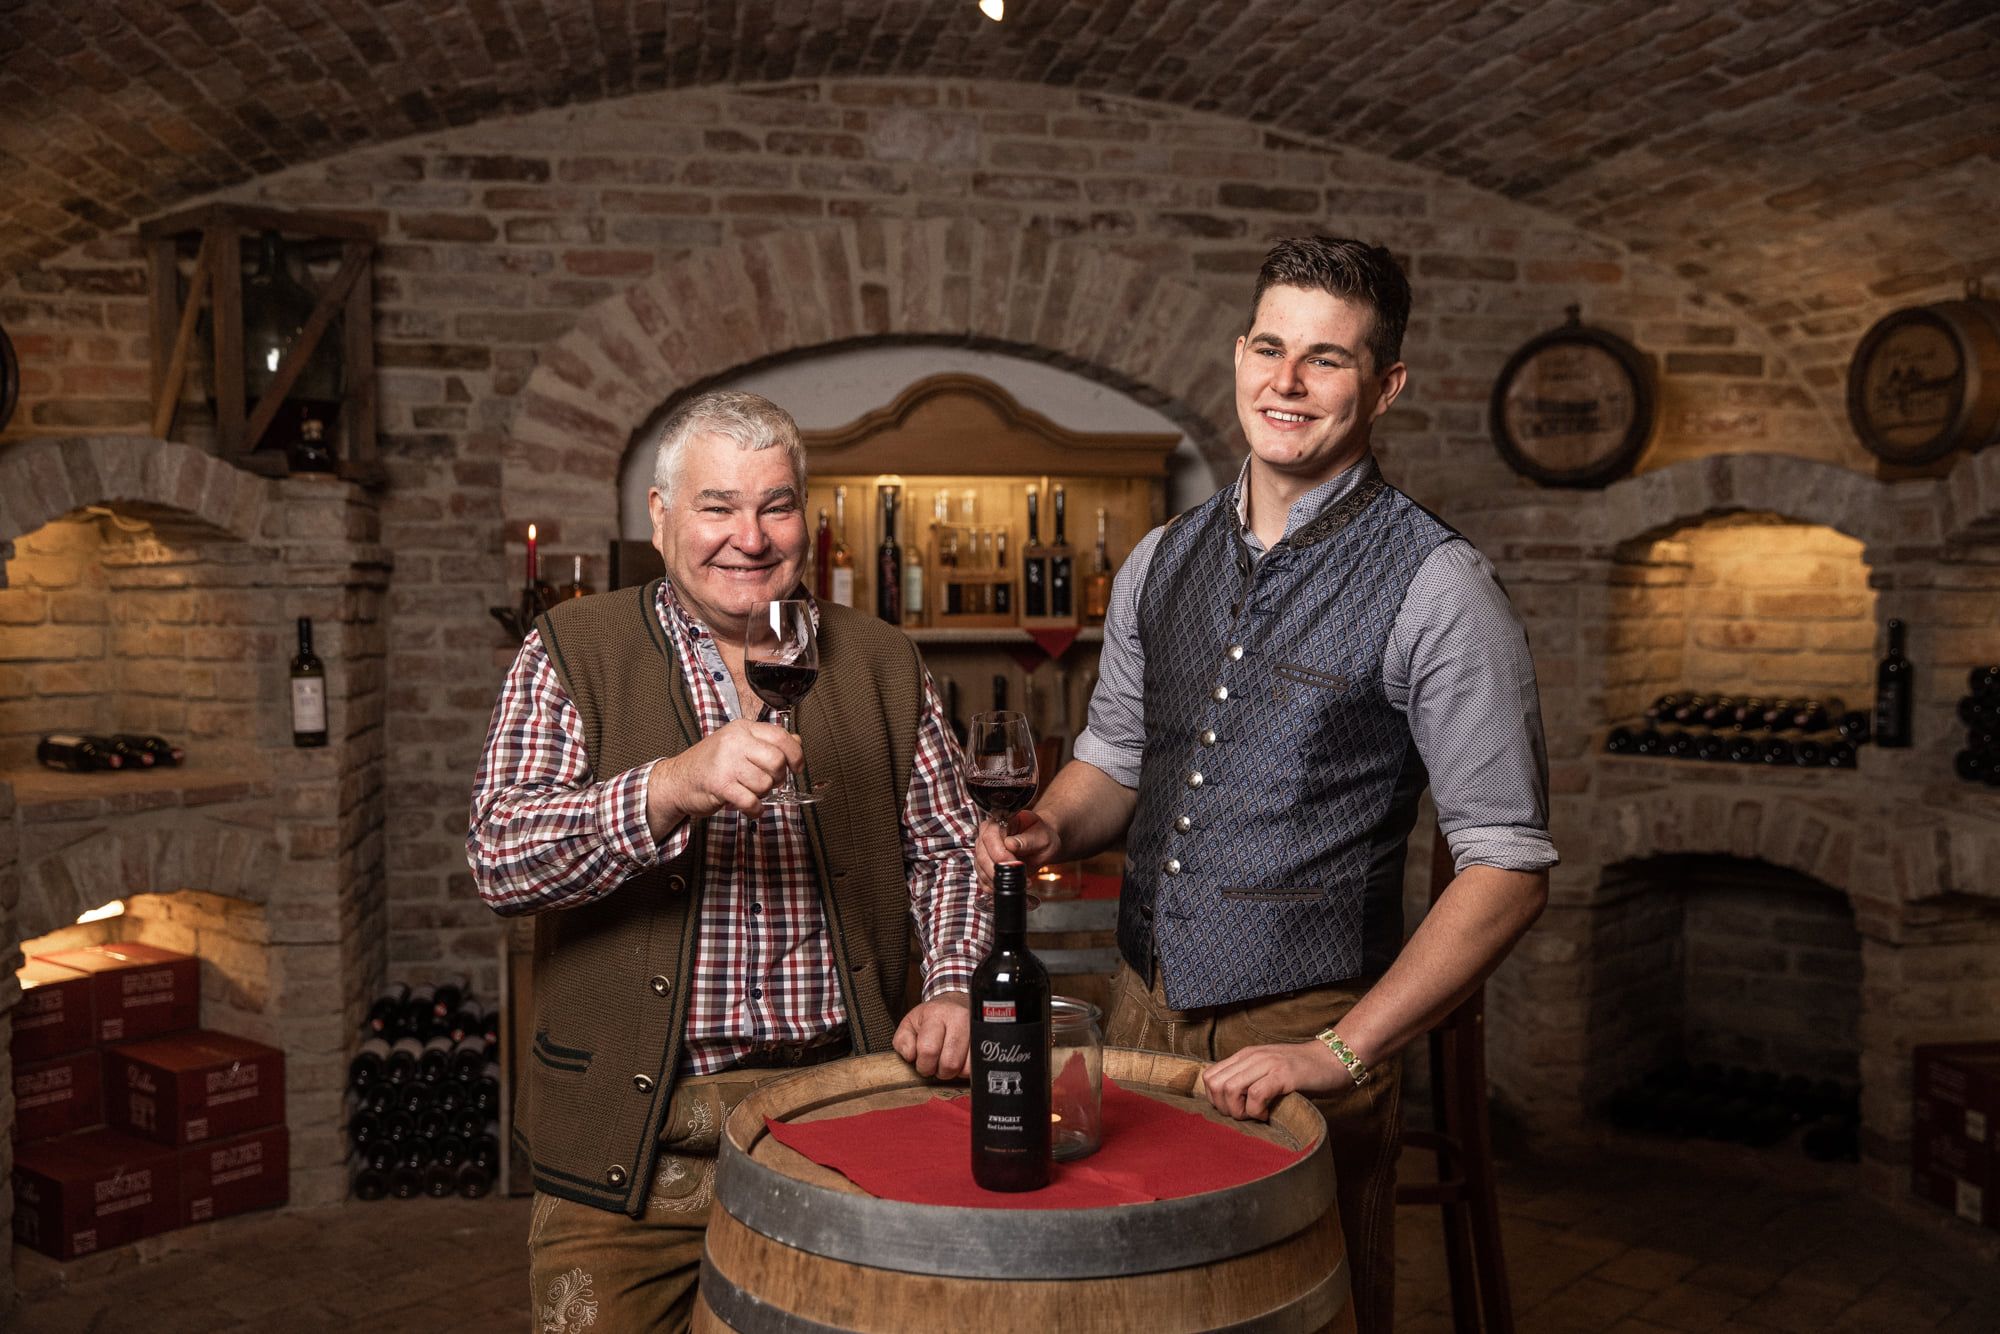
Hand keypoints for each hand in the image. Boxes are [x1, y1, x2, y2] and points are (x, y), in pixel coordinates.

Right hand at [647, 718, 801, 829]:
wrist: (676, 780)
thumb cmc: (709, 764)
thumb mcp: (739, 745)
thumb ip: (767, 743)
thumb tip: (797, 742)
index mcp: (742, 729)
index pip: (781, 736)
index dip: (796, 754)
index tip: (797, 767)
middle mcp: (735, 742)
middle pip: (777, 761)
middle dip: (778, 777)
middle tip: (766, 781)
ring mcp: (726, 762)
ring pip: (765, 783)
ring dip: (761, 794)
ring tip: (747, 790)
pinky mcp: (720, 784)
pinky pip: (751, 801)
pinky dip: (755, 809)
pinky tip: (750, 807)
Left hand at [893, 993, 971, 1079]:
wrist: (953, 1004)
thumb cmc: (929, 1019)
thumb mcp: (909, 1025)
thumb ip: (902, 1042)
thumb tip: (911, 1056)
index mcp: (936, 1015)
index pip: (929, 1050)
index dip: (924, 1065)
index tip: (923, 1063)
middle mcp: (959, 1019)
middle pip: (950, 1062)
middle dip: (940, 1070)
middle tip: (936, 1063)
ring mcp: (976, 1029)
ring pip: (966, 1067)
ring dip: (955, 1071)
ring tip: (948, 1060)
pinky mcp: (986, 1039)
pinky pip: (977, 1067)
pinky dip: (966, 1070)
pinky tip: (959, 1060)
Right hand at [973, 808, 1059, 892]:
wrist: (1042, 845)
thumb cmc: (1042, 836)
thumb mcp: (1041, 836)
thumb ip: (1027, 840)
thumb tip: (1011, 844)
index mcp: (999, 822)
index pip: (989, 837)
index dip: (1001, 854)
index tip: (1016, 864)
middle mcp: (986, 836)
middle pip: (982, 855)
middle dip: (999, 870)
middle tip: (1019, 876)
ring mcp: (984, 852)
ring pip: (981, 869)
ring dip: (998, 880)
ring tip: (1019, 881)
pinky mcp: (985, 866)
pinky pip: (983, 880)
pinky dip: (995, 886)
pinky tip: (1010, 885)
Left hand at [1198, 1041, 1345, 1121]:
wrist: (1335, 1060)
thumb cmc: (1303, 1073)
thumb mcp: (1268, 1071)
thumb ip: (1249, 1080)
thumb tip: (1228, 1105)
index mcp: (1245, 1056)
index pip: (1209, 1077)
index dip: (1215, 1100)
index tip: (1234, 1110)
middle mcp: (1252, 1056)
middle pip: (1215, 1084)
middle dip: (1224, 1108)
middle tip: (1245, 1115)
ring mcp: (1267, 1064)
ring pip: (1230, 1089)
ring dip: (1240, 1111)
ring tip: (1257, 1115)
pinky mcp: (1283, 1075)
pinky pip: (1256, 1095)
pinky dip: (1258, 1112)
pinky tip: (1269, 1114)